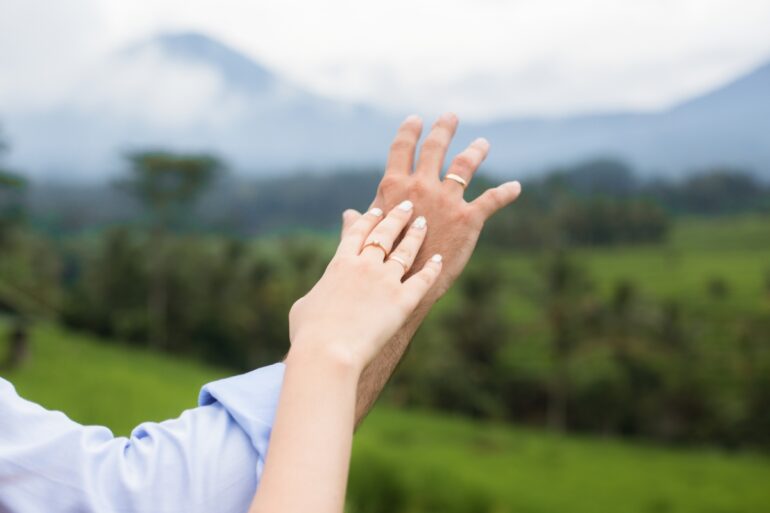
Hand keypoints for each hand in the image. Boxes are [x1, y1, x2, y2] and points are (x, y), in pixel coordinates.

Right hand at [288, 201, 442, 371]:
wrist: (328, 351)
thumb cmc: (308, 334)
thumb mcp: (303, 306)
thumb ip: (315, 294)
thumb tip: (314, 298)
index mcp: (339, 264)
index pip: (357, 233)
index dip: (368, 219)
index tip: (377, 209)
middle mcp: (365, 266)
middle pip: (385, 234)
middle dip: (397, 217)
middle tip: (408, 206)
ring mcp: (386, 282)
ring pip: (405, 251)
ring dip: (416, 235)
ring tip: (423, 223)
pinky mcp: (403, 301)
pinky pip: (422, 280)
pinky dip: (432, 269)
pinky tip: (439, 259)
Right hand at [342, 112, 520, 302]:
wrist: (404, 287)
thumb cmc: (379, 264)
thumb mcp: (365, 237)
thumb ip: (360, 222)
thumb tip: (349, 214)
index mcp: (394, 187)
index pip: (400, 150)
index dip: (408, 132)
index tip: (415, 119)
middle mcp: (421, 186)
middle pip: (434, 149)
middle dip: (444, 129)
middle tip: (450, 117)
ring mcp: (447, 200)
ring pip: (465, 165)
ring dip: (475, 151)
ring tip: (482, 144)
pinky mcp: (469, 219)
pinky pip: (492, 199)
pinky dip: (507, 192)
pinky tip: (516, 187)